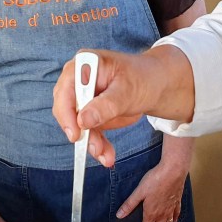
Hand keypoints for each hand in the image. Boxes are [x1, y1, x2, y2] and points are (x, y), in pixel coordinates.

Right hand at [53, 47, 192, 166]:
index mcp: (84, 65)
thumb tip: (83, 121)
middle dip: (81, 132)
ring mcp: (84, 98)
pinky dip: (97, 144)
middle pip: (68, 110)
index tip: (76, 134)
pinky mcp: (91, 113)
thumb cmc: (143, 78)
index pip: (65, 90)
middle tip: (96, 148)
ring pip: (78, 125)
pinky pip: (89, 132)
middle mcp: (79, 81)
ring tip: (107, 156)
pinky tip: (107, 155)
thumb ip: (106, 105)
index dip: (66, 113)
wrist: (156, 85)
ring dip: (90, 143)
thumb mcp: (128, 91)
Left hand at [116, 160, 186, 221]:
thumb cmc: (155, 180)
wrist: (173, 171)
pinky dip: (174, 220)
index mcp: (151, 213)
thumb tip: (119, 215)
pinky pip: (175, 214)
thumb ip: (129, 204)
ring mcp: (170, 208)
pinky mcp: (177, 201)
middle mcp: (162, 214)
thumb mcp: (139, 192)